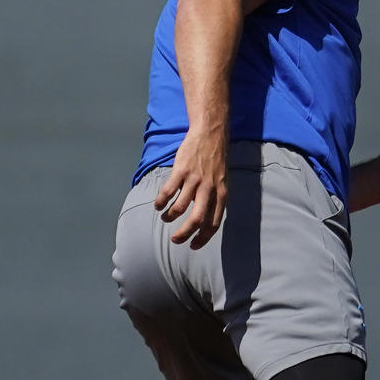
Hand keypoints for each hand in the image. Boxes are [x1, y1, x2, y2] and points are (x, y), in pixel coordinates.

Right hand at [153, 125, 227, 248]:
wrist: (210, 134)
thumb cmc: (216, 159)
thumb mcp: (222, 181)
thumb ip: (215, 198)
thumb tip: (206, 220)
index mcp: (221, 194)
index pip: (213, 223)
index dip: (203, 238)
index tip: (193, 245)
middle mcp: (209, 189)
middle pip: (196, 220)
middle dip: (184, 234)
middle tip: (176, 239)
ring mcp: (194, 180)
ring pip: (180, 207)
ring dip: (170, 216)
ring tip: (165, 217)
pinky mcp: (181, 170)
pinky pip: (168, 192)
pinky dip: (161, 201)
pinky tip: (158, 205)